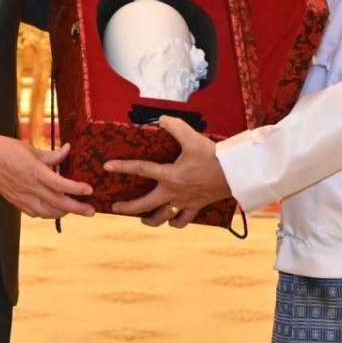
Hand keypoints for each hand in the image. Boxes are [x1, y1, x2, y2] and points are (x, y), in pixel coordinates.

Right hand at [0, 136, 94, 218]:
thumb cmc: (5, 149)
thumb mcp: (31, 148)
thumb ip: (51, 154)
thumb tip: (68, 150)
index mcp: (35, 172)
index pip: (61, 185)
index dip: (77, 189)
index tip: (89, 190)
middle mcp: (30, 188)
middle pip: (58, 203)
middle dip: (77, 208)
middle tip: (91, 211)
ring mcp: (22, 197)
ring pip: (47, 212)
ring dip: (63, 213)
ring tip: (74, 210)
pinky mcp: (15, 202)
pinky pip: (34, 213)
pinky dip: (46, 214)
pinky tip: (52, 210)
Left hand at [104, 115, 231, 226]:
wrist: (234, 173)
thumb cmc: (213, 155)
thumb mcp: (192, 138)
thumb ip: (175, 126)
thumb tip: (162, 119)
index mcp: (169, 175)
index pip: (140, 170)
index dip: (122, 167)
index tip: (107, 166)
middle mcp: (173, 192)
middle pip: (145, 204)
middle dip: (128, 207)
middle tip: (115, 206)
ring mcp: (184, 202)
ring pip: (162, 218)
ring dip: (150, 220)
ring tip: (142, 219)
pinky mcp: (196, 207)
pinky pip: (183, 221)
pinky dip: (175, 223)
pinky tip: (171, 221)